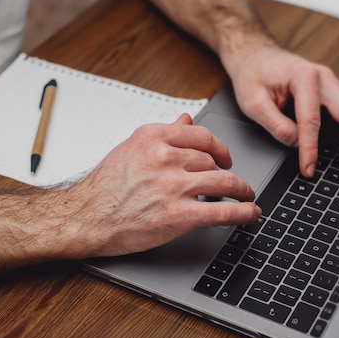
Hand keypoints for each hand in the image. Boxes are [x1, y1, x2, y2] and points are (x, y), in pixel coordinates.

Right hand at [48, 113, 259, 258]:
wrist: (87, 218)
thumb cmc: (105, 187)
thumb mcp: (131, 148)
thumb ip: (163, 134)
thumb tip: (186, 119)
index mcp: (153, 137)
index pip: (201, 136)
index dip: (220, 148)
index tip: (224, 157)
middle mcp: (164, 157)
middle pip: (212, 161)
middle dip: (226, 173)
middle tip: (232, 183)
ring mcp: (173, 186)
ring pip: (223, 182)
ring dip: (242, 190)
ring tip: (247, 196)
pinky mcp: (179, 215)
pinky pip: (222, 210)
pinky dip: (243, 212)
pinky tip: (250, 212)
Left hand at [222, 39, 338, 176]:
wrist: (255, 53)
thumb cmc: (253, 74)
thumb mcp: (253, 102)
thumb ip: (275, 124)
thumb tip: (296, 144)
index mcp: (304, 77)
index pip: (311, 121)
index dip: (310, 148)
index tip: (309, 169)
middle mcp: (325, 78)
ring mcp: (333, 82)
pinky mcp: (335, 89)